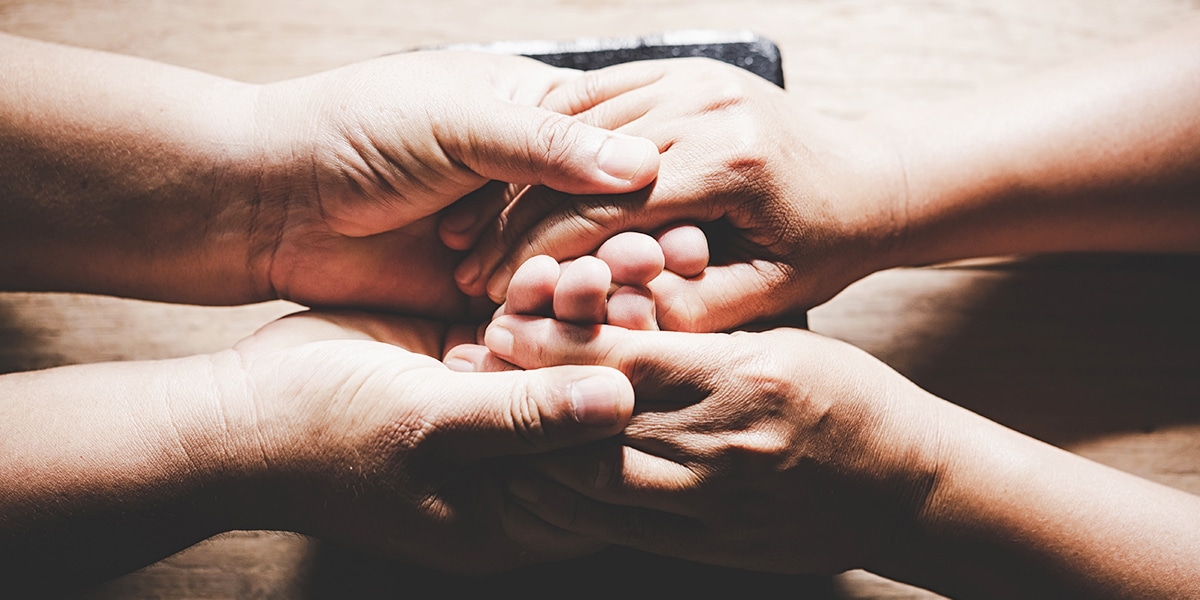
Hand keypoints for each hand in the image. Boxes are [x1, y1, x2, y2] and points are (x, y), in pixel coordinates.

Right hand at [216, 309, 635, 572]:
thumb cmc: (322, 436)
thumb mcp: (426, 426)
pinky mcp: (471, 366)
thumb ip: (523, 417)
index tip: (666, 345)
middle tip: (646, 287)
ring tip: (599, 268)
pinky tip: (556, 265)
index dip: (643, 412)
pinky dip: (542, 299)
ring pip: (564, 362)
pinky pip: (525, 332)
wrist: (234, 411)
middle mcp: (514, 468)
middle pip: (593, 411)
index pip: (607, 473)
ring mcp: (494, 414)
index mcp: (514, 514)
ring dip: (585, 313)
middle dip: (620, 348)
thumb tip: (621, 403)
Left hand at [245, 51, 660, 314]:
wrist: (271, 197)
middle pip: (604, 220)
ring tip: (635, 307)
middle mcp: (531, 185)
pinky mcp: (481, 300)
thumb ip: (546, 145)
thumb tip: (644, 162)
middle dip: (637, 244)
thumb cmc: (356, 131)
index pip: (613, 153)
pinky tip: (587, 338)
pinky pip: (532, 317)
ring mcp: (509, 244)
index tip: (689, 216)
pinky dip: (557, 326)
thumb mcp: (457, 121)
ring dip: (605, 288)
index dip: (651, 186)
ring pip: (574, 272)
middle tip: (674, 268)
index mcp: (535, 120)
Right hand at [447, 57, 906, 330]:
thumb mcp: (767, 294)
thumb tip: (606, 322)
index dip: (541, 254)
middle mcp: (709, 103)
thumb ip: (690, 311)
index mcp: (731, 161)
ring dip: (521, 174)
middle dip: (516, 217)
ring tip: (477, 225)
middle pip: (581, 162)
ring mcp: (696, 74)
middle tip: (468, 262)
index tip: (495, 290)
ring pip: (579, 120)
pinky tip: (512, 172)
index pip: (607, 209)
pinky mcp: (686, 66)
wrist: (868, 178)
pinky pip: (599, 90)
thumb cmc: (821, 243)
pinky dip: (550, 131)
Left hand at [449, 256, 941, 573]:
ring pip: (595, 480)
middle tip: (466, 368)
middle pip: (594, 419)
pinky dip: (565, 506)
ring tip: (479, 425)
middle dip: (523, 394)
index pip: (625, 355)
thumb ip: (706, 334)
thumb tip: (620, 316)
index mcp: (744, 377)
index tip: (505, 317)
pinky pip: (621, 528)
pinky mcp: (712, 545)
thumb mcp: (786, 340)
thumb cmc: (850, 397)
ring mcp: (717, 503)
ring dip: (528, 453)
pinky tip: (529, 484)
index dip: (555, 337)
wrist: (910, 488)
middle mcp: (724, 443)